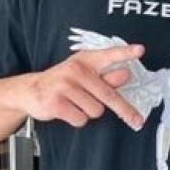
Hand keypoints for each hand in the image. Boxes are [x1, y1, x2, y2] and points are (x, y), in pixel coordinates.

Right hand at [20, 45, 144, 128]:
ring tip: (76, 104)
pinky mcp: (56, 102)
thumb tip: (125, 75)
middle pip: (109, 95)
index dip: (125, 53)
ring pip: (95, 111)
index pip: (108, 54)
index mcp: (85, 61)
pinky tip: (67, 111)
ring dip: (89, 112)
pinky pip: (81, 119)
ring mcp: (65, 85)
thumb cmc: (62, 83)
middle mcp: (75, 70)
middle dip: (124, 110)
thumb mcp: (84, 76)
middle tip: (136, 119)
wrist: (29, 91)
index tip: (140, 50)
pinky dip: (77, 120)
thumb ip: (106, 77)